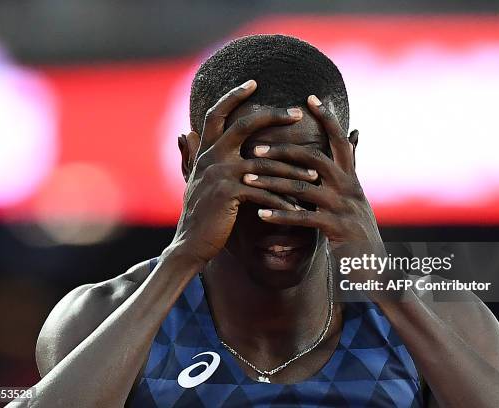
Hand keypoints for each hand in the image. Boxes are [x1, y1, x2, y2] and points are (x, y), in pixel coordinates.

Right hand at [171, 80, 318, 265]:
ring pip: (264, 164)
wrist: (190, 244)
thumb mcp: (194, 180)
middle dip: (272, 116)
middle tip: (297, 113)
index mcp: (205, 151)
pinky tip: (298, 208)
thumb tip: (184, 133)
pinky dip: (282, 201)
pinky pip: (263, 192)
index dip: (233, 95)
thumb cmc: (200, 213)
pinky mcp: (229, 194)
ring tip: (314, 175)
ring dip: (292, 171)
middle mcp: (211, 157)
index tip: (253, 82)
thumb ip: (191, 156)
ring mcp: (219, 174)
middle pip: (243, 125)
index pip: (216, 114)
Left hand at [242, 94, 380, 249]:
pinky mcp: (337, 229)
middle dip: (284, 152)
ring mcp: (344, 208)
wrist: (375, 267)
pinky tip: (261, 214)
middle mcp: (349, 188)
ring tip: (248, 180)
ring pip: (305, 187)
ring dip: (273, 183)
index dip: (328, 118)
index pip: (340, 140)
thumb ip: (351, 166)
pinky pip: (305, 218)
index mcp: (351, 178)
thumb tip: (355, 133)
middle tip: (255, 149)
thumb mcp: (356, 194)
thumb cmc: (357, 230)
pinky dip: (282, 215)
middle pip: (316, 159)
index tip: (309, 97)